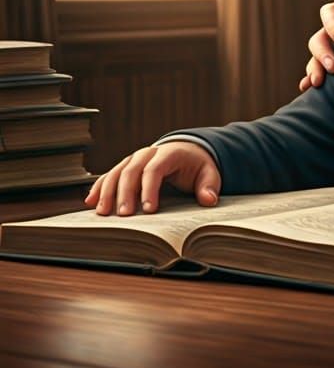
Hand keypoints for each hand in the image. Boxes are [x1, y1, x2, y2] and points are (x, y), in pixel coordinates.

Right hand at [84, 142, 221, 215]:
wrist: (187, 151)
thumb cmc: (197, 165)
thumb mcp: (209, 172)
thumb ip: (209, 185)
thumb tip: (209, 199)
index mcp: (169, 152)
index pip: (155, 169)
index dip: (149, 188)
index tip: (149, 210)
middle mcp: (148, 153)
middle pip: (132, 170)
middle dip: (126, 193)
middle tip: (123, 215)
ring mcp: (134, 159)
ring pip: (117, 172)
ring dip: (107, 192)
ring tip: (102, 213)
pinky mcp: (125, 167)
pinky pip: (109, 176)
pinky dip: (99, 188)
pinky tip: (90, 202)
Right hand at [299, 0, 333, 90]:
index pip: (330, 13)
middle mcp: (333, 28)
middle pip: (318, 38)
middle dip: (323, 53)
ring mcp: (331, 46)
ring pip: (314, 56)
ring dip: (314, 68)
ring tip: (319, 82)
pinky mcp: (332, 62)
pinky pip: (316, 70)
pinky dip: (309, 78)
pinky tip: (307, 87)